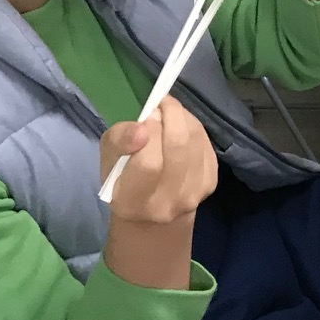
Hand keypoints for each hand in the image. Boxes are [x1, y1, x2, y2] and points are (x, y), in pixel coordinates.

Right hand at [103, 97, 218, 229]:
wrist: (152, 213)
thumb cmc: (123, 180)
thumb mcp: (109, 159)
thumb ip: (119, 140)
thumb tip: (142, 127)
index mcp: (133, 200)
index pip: (149, 162)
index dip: (150, 131)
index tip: (145, 116)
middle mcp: (168, 202)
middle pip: (178, 147)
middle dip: (171, 115)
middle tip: (160, 105)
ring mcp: (193, 194)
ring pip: (195, 141)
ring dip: (183, 118)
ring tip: (169, 114)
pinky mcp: (210, 183)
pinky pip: (206, 144)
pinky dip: (194, 128)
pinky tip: (181, 128)